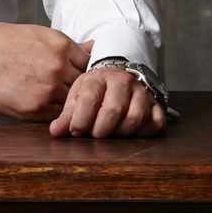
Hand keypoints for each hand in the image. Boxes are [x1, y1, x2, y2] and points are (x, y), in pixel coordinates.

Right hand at [0, 23, 91, 121]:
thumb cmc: (3, 42)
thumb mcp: (37, 33)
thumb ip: (68, 44)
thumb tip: (94, 47)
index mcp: (60, 45)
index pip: (89, 62)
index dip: (83, 68)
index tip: (76, 71)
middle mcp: (58, 67)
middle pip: (84, 84)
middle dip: (77, 86)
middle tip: (65, 85)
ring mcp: (48, 90)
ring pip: (71, 101)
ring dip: (66, 101)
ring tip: (50, 93)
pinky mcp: (35, 110)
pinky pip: (56, 114)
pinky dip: (53, 111)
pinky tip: (40, 100)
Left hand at [49, 66, 166, 137]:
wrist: (116, 78)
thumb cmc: (94, 92)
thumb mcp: (78, 98)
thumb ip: (67, 116)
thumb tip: (55, 132)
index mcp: (98, 77)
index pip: (90, 98)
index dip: (81, 119)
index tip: (76, 131)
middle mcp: (122, 81)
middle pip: (114, 110)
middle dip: (100, 129)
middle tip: (94, 135)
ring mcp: (141, 92)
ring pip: (135, 118)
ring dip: (120, 133)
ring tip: (110, 133)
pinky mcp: (156, 104)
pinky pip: (155, 123)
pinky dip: (142, 133)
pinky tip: (130, 133)